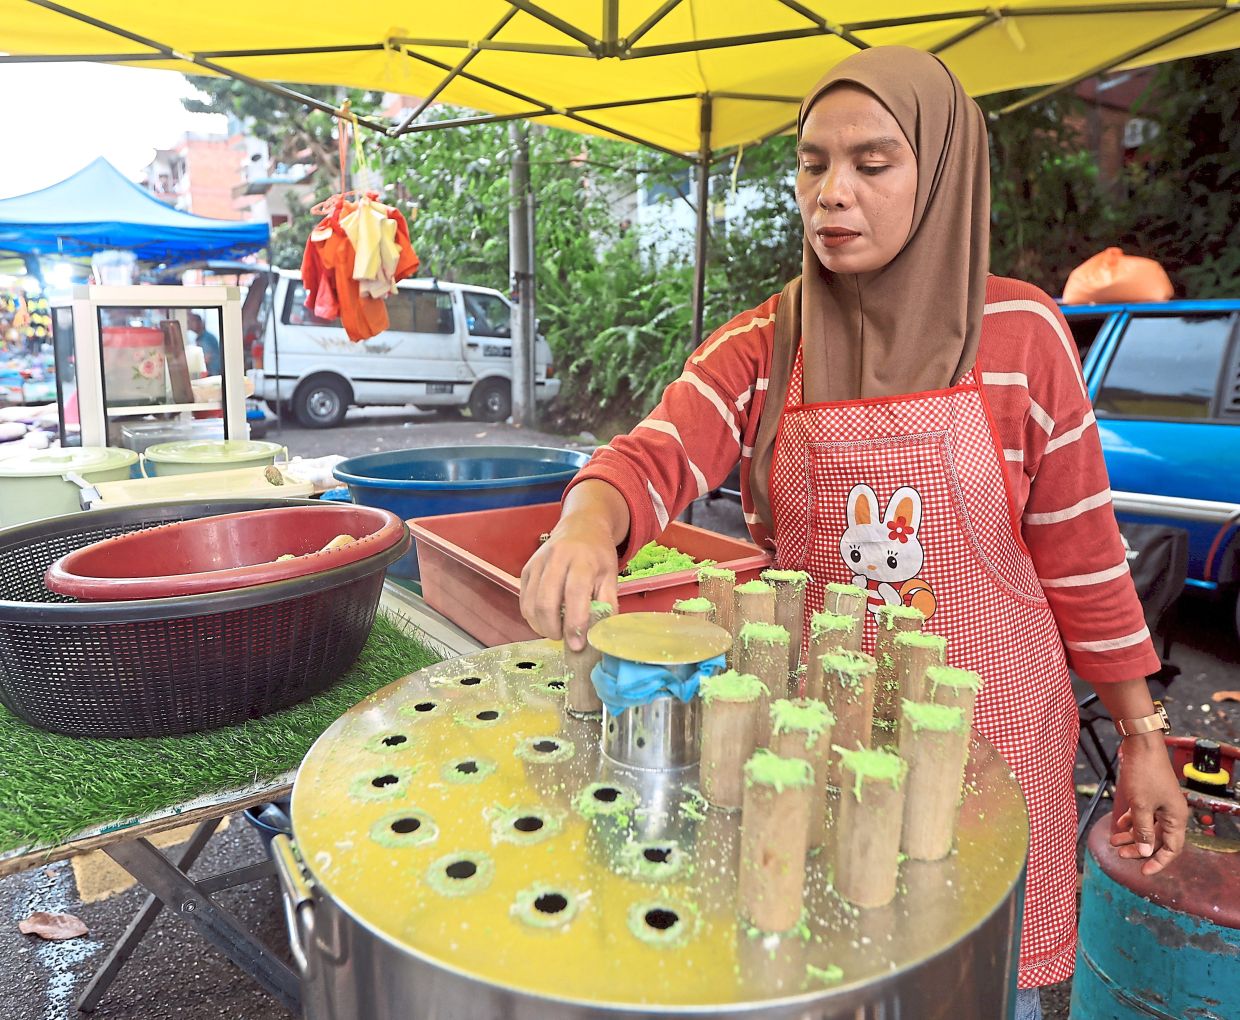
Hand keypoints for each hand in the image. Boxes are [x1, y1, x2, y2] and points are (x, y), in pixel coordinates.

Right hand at [520, 512, 617, 652]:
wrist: (581, 526)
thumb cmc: (597, 554)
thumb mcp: (611, 576)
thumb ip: (607, 604)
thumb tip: (601, 634)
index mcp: (583, 560)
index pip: (575, 594)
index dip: (574, 623)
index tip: (577, 644)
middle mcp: (557, 559)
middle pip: (546, 601)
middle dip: (553, 629)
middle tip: (564, 640)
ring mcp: (538, 562)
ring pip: (531, 603)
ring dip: (540, 626)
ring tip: (554, 631)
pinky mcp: (527, 568)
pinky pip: (523, 599)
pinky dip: (531, 616)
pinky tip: (544, 620)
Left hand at [1108, 732, 1188, 874]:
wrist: (1140, 744)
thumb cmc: (1143, 774)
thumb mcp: (1141, 806)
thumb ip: (1142, 830)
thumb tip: (1144, 853)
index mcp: (1176, 817)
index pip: (1171, 848)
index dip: (1158, 862)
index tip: (1143, 871)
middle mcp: (1171, 812)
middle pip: (1156, 838)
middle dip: (1138, 848)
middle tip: (1120, 854)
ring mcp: (1160, 802)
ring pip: (1147, 826)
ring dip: (1131, 835)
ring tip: (1113, 842)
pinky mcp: (1149, 794)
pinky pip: (1142, 814)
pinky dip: (1131, 821)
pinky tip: (1119, 825)